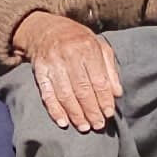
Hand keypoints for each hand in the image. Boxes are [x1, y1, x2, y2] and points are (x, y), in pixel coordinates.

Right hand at [12, 11, 122, 132]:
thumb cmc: (78, 40)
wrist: (46, 29)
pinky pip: (47, 94)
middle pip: (82, 89)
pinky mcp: (39, 71)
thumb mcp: (99, 46)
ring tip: (84, 127)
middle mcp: (69, 55)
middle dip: (92, 110)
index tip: (109, 113)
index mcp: (88, 48)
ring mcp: (53, 64)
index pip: (98, 80)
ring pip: (65, 94)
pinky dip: (55, 110)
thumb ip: (109, 69)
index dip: (104, 99)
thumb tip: (117, 93)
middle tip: (98, 125)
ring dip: (76, 114)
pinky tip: (63, 122)